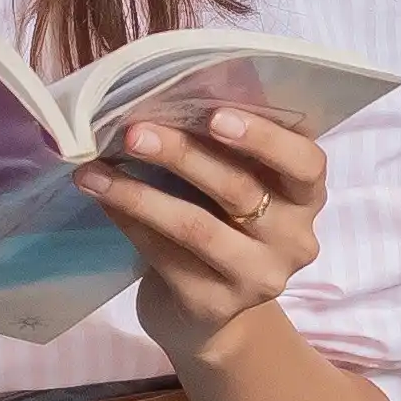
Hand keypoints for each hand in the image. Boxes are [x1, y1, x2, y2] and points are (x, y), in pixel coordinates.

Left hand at [85, 106, 331, 363]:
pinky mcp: (215, 305)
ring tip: (94, 170)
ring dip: (139, 193)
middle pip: (240, 189)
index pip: (305, 163)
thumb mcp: (237, 182)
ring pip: (196, 227)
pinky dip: (129, 221)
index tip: (214, 114)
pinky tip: (102, 198)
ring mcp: (257, 277)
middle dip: (182, 154)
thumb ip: (225, 145)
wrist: (207, 307)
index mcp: (305, 196)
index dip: (264, 137)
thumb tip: (168, 93)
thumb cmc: (221, 221)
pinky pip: (166, 256)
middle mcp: (293, 240)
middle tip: (134, 132)